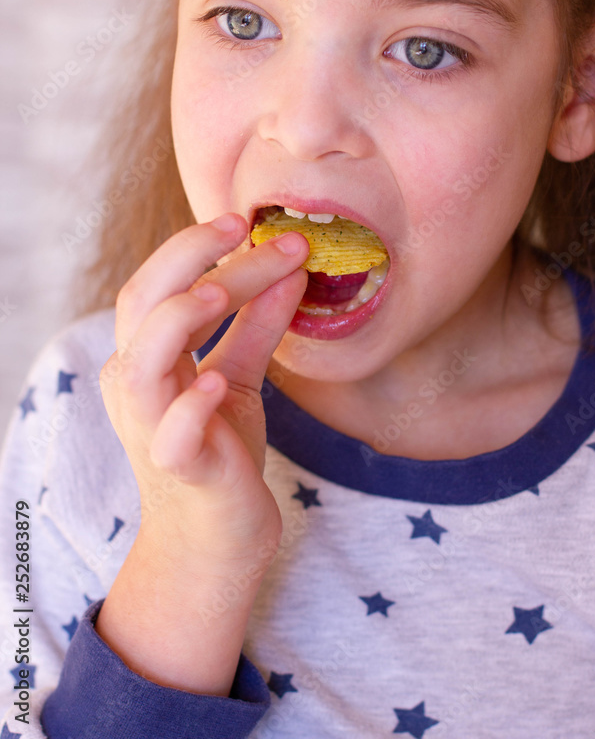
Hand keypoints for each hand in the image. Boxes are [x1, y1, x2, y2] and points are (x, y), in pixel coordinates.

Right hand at [99, 213, 309, 570]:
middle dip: (187, 258)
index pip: (161, 285)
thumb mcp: (238, 375)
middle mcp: (138, 386)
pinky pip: (172, 435)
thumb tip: (291, 268)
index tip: (252, 223)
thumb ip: (257, 325)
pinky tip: (216, 381)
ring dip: (177, 320)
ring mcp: (152, 428)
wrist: (216, 537)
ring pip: (142, 362)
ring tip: (219, 291)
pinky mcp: (182, 469)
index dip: (199, 248)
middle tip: (241, 227)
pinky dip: (189, 405)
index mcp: (147, 357)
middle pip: (141, 304)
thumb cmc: (219, 448)